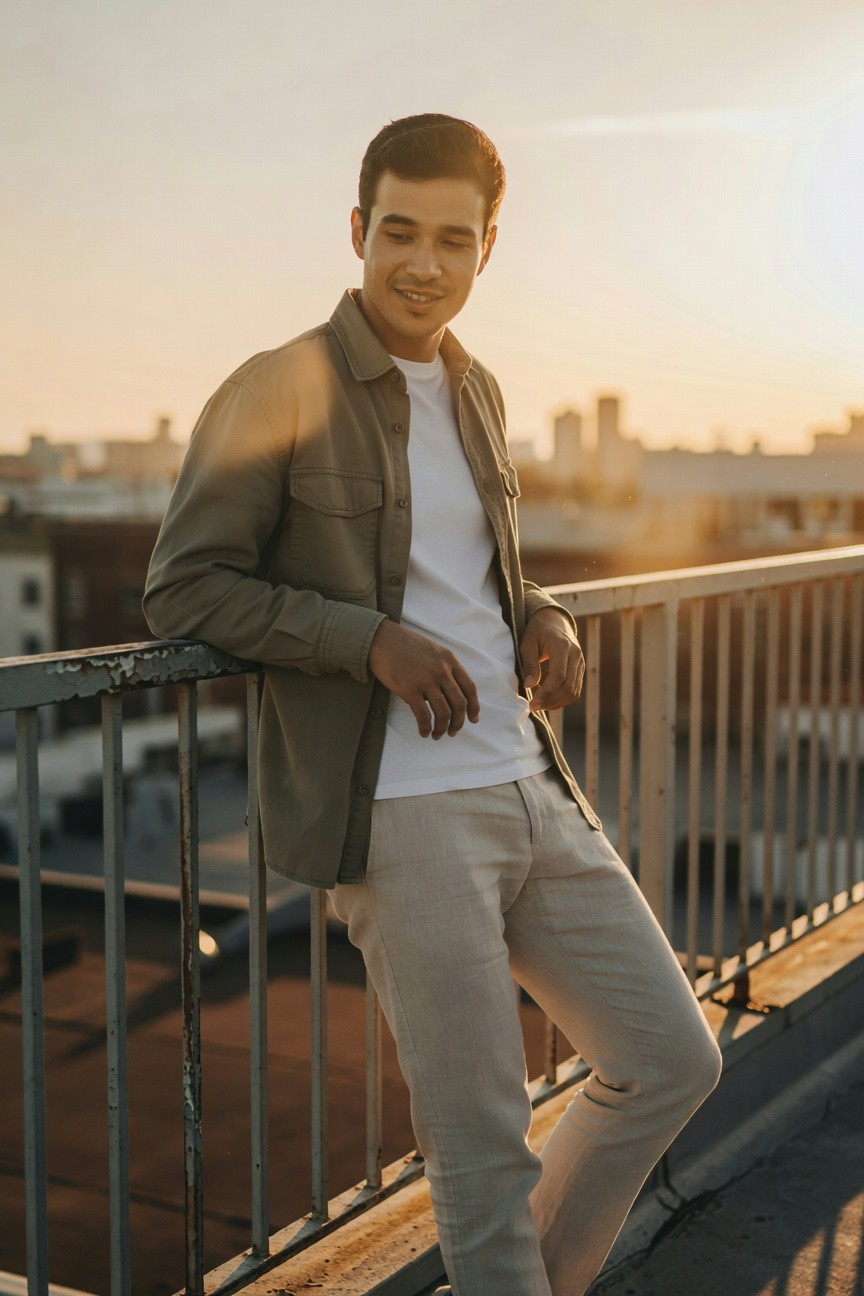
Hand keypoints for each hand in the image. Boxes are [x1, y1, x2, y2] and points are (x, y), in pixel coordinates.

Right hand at [367, 619, 479, 738]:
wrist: (381, 640)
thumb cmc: (405, 645)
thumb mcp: (433, 651)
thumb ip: (444, 668)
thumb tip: (448, 694)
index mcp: (450, 660)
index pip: (469, 688)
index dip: (474, 707)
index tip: (473, 719)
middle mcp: (442, 671)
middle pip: (459, 704)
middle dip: (458, 722)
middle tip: (453, 732)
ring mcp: (427, 681)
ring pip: (443, 713)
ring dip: (442, 728)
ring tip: (438, 735)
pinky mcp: (410, 690)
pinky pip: (424, 715)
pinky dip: (426, 727)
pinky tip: (424, 732)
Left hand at [520, 607, 584, 711]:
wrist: (554, 621)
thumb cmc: (538, 632)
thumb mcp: (528, 644)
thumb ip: (530, 664)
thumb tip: (529, 685)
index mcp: (562, 646)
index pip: (558, 676)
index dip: (546, 693)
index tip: (532, 704)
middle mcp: (576, 655)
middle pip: (568, 686)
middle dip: (551, 701)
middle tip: (534, 707)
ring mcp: (581, 662)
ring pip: (574, 691)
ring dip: (557, 702)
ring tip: (540, 705)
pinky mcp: (580, 669)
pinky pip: (575, 689)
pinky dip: (563, 698)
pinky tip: (548, 700)